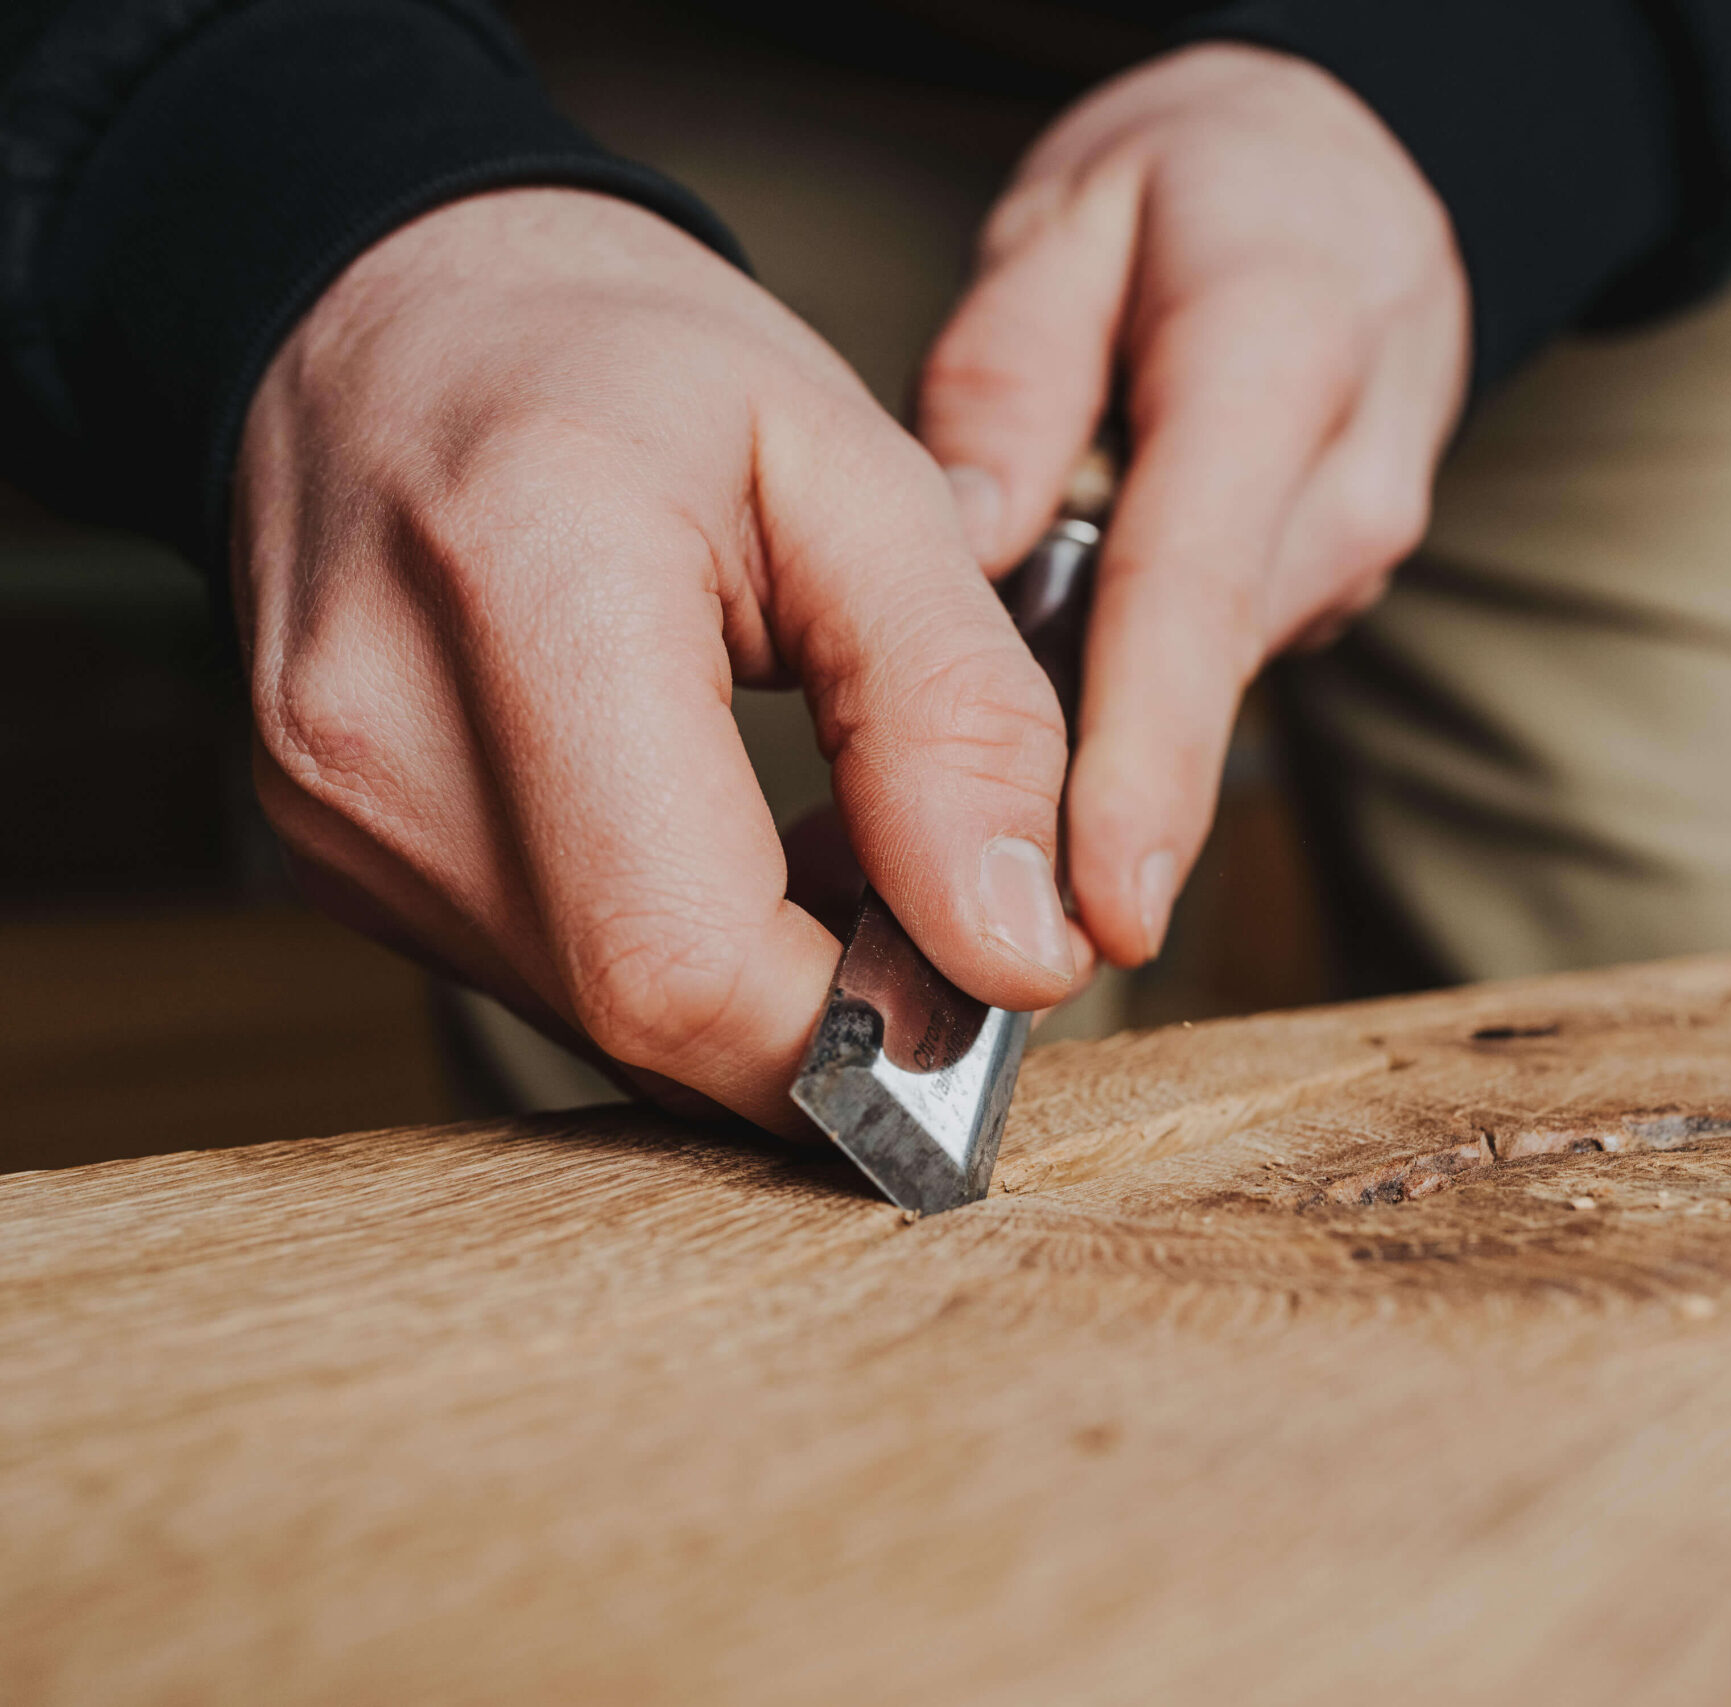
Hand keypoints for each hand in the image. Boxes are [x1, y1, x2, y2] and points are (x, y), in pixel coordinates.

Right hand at [235, 188, 1093, 1131]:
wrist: (395, 321)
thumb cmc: (625, 362)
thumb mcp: (856, 474)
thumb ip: (957, 709)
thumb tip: (1022, 946)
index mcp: (523, 586)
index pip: (686, 952)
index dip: (875, 1018)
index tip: (1008, 964)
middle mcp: (383, 733)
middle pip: (649, 1015)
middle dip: (847, 1013)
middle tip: (956, 905)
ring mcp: (340, 815)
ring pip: (610, 1026)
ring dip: (772, 986)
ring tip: (850, 839)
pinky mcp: (341, 861)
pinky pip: (557, 984)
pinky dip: (688, 949)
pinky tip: (744, 844)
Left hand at [918, 43, 1467, 967]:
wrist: (1351, 178)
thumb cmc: (1198, 184)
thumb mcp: (1072, 216)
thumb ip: (1014, 372)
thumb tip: (972, 543)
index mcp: (1280, 352)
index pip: (1198, 591)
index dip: (1149, 766)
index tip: (1103, 906)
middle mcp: (1346, 480)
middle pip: (1202, 673)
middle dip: (1086, 798)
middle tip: (949, 910)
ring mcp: (1355, 549)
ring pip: (1203, 680)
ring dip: (1090, 725)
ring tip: (971, 712)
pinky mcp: (1332, 591)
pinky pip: (1211, 663)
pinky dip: (1125, 685)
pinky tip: (1055, 655)